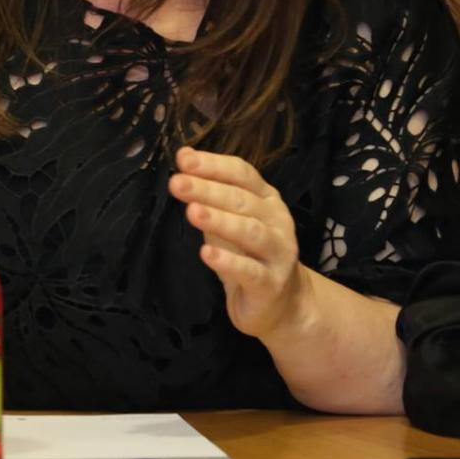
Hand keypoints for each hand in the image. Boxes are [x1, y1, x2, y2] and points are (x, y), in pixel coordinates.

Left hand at [168, 147, 308, 339]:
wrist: (283, 304)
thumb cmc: (248, 252)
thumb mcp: (227, 216)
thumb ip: (209, 188)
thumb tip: (184, 154)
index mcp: (266, 198)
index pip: (242, 174)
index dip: (214, 165)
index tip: (184, 160)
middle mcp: (277, 221)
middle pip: (242, 200)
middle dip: (208, 190)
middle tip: (177, 184)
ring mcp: (278, 253)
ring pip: (250, 232)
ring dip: (220, 220)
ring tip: (192, 212)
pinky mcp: (271, 284)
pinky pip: (250, 271)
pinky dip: (228, 261)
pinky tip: (206, 253)